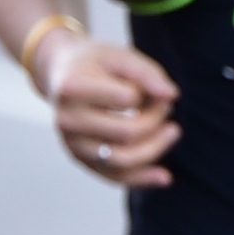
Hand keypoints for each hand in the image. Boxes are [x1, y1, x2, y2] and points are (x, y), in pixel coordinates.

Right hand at [40, 33, 181, 189]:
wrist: (60, 75)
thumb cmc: (94, 63)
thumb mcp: (120, 56)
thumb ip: (147, 73)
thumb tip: (171, 95)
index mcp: (72, 88)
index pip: (127, 99)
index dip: (150, 93)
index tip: (157, 87)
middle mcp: (67, 121)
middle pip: (126, 133)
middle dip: (156, 120)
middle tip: (167, 106)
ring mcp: (71, 144)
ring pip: (121, 161)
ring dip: (155, 149)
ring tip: (173, 131)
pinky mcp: (80, 159)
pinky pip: (113, 176)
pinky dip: (141, 178)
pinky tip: (164, 177)